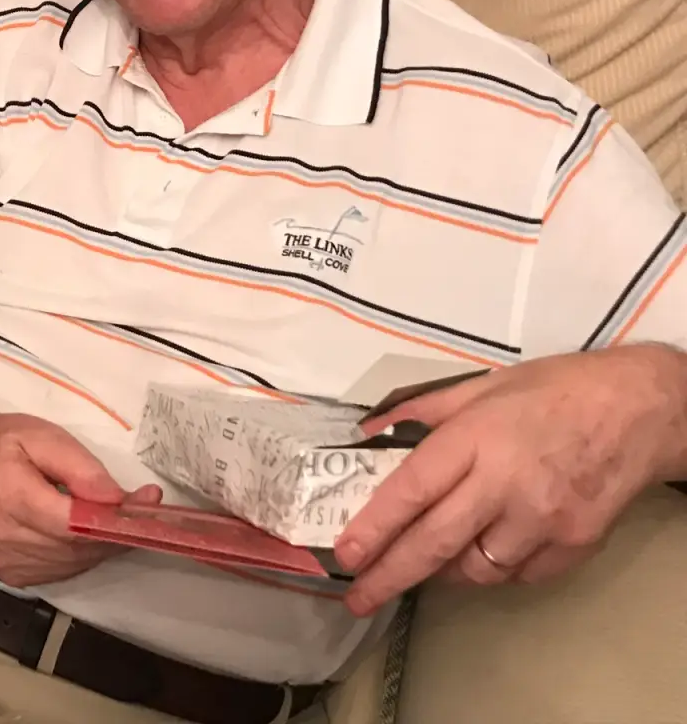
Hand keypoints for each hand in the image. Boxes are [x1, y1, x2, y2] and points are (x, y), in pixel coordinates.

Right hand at [0, 411, 161, 587]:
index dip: (113, 518)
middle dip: (114, 529)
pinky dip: (81, 553)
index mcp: (9, 495)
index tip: (147, 502)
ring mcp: (7, 562)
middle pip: (78, 547)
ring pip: (76, 563)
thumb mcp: (41, 435)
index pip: (72, 523)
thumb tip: (115, 498)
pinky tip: (79, 531)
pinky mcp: (12, 575)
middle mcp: (5, 537)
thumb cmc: (0, 443)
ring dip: (100, 543)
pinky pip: (63, 571)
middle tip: (137, 504)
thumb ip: (79, 466)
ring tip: (107, 514)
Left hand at [335, 345, 686, 615]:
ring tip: (424, 564)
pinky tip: (484, 552)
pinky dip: (495, 570)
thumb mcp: (481, 386)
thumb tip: (368, 432)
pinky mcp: (576, 545)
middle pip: (436, 543)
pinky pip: (520, 576)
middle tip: (358, 598)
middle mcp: (507, 485)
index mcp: (476, 439)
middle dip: (390, 575)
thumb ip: (422, 411)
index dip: (375, 527)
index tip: (346, 555)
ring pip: (477, 570)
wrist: (639, 410)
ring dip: (443, 573)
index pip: (412, 490)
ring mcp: (544, 520)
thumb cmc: (554, 391)